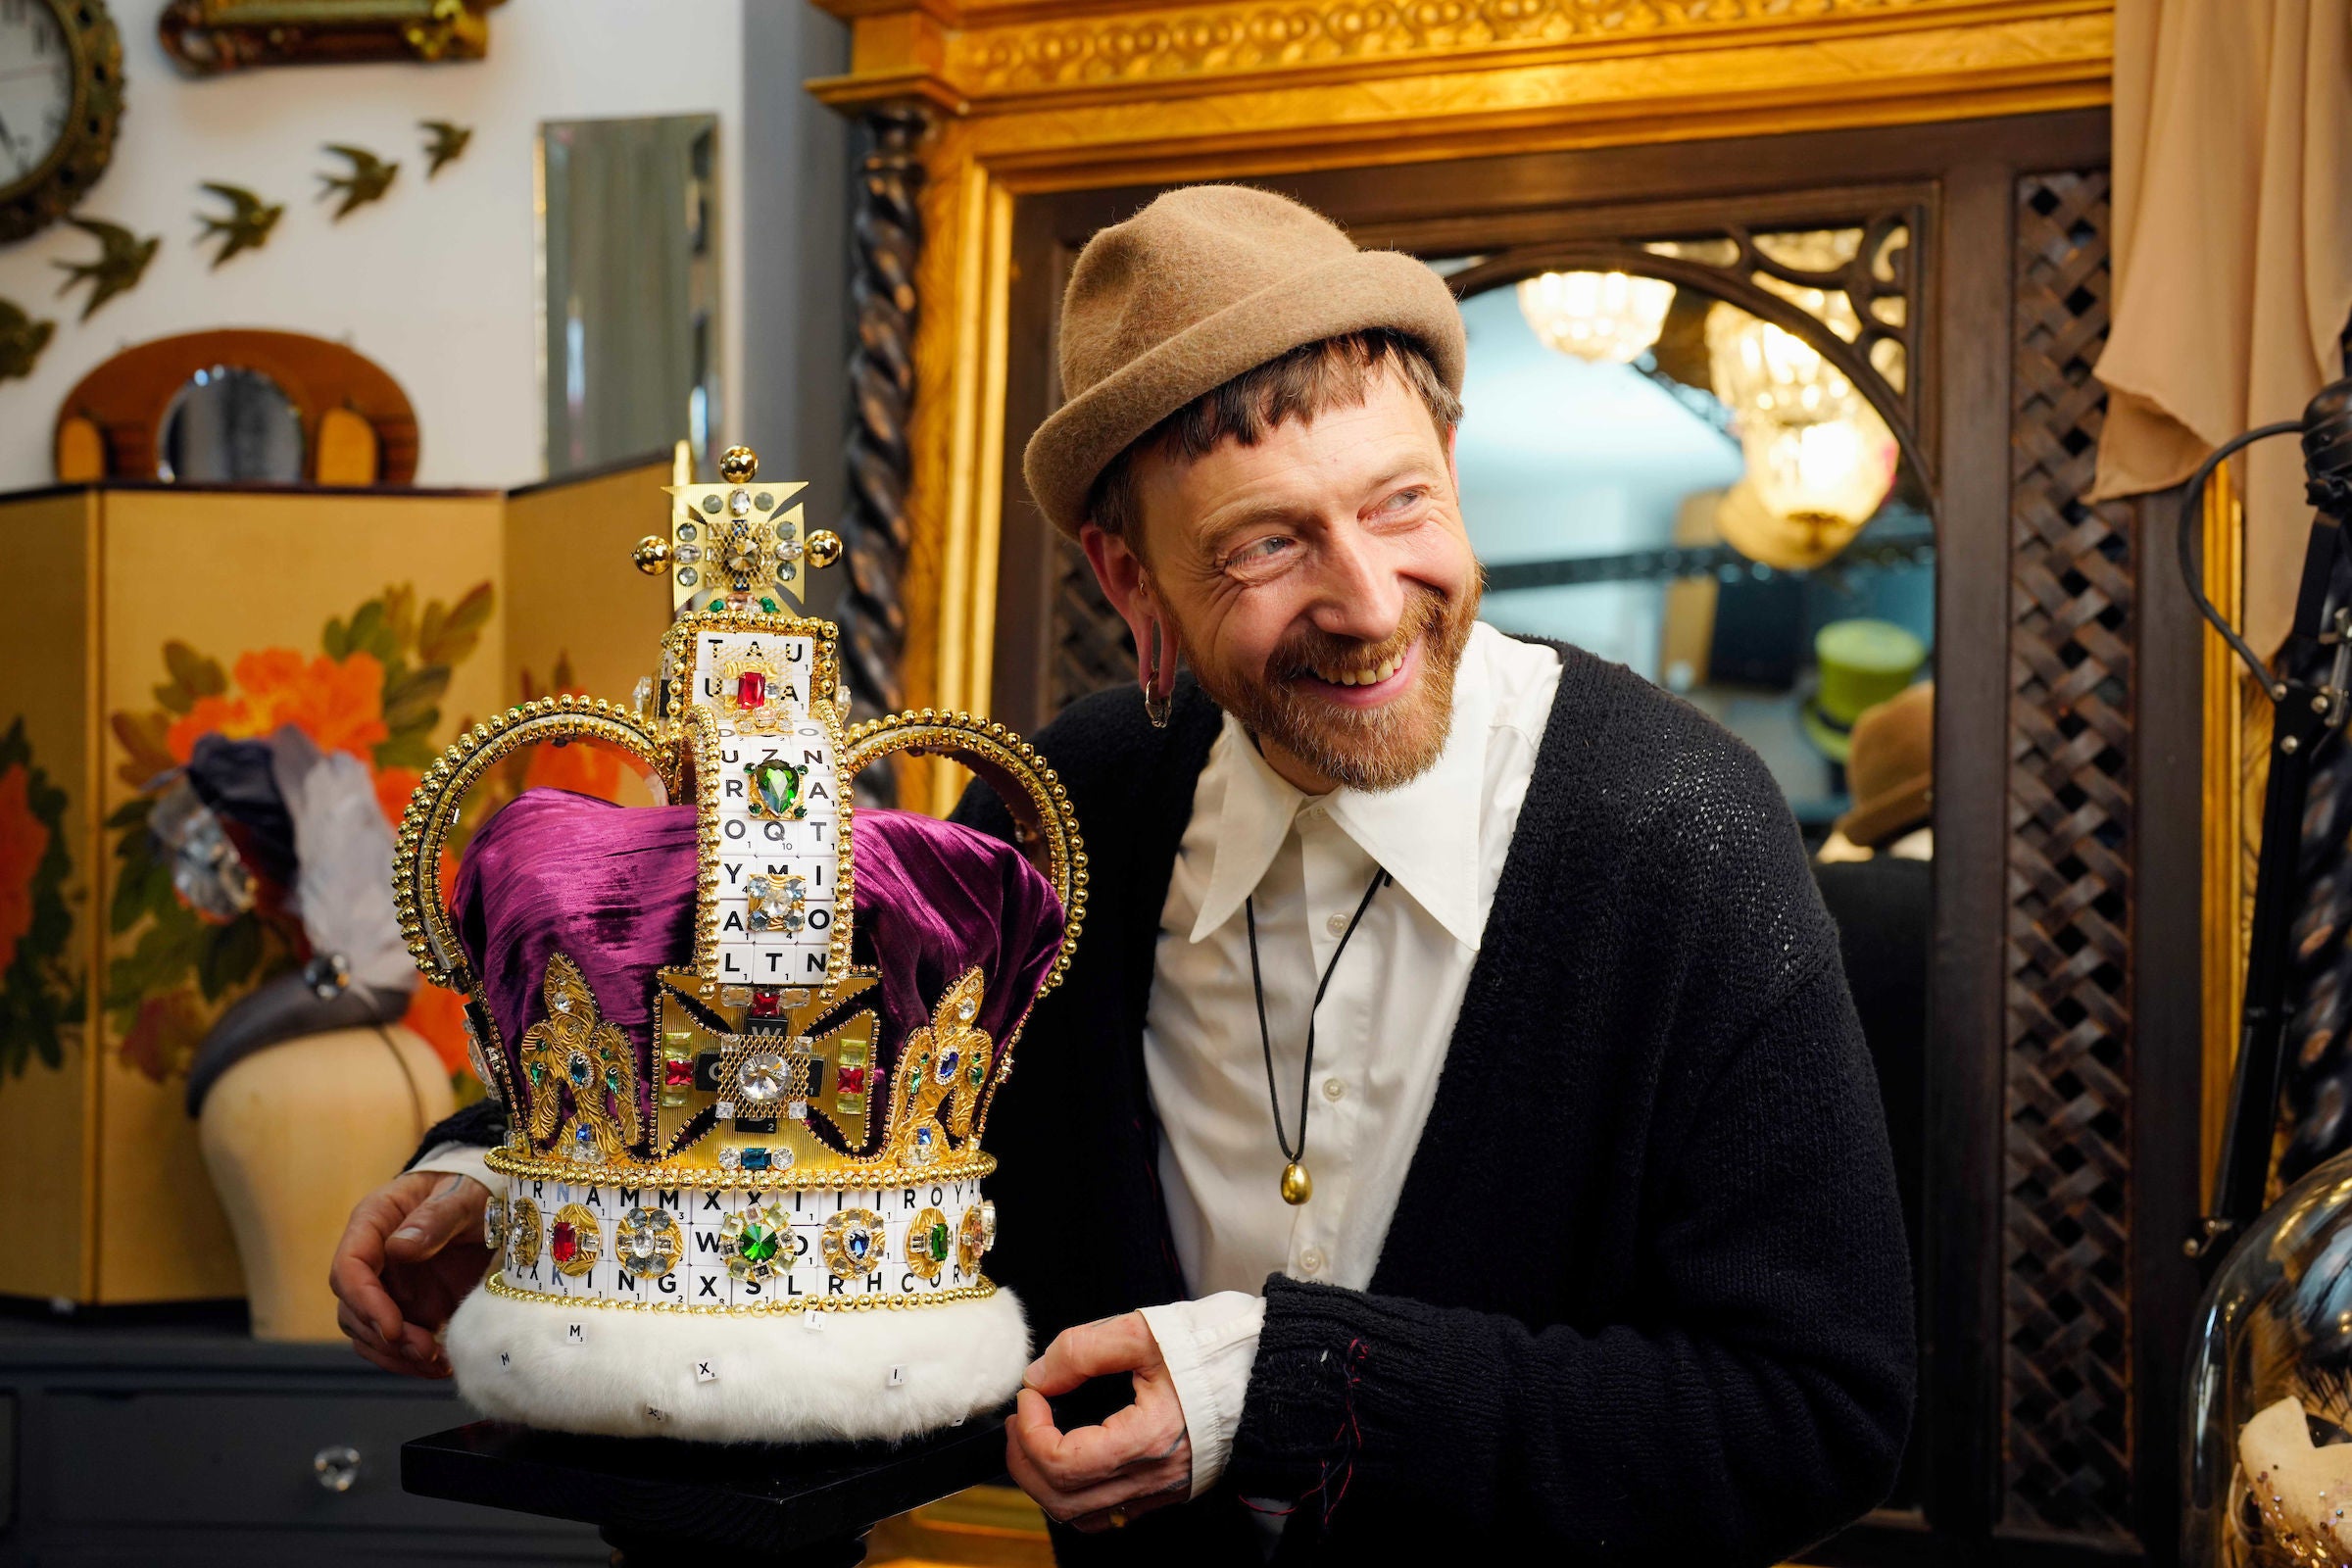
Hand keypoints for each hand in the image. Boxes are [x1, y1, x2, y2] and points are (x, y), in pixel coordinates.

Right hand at [328, 1170, 490, 1377]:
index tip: (393, 1328)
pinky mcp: (407, 1307)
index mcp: (374, 1221)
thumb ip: (435, 1218)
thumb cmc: (471, 1188)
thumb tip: (398, 1248)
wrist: (488, 1201)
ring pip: (367, 1332)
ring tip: (436, 1364)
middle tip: (427, 1350)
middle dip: (385, 1336)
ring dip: (395, 1355)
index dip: (365, 1302)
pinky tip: (441, 1366)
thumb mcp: (463, 1195)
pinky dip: (410, 1360)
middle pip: (352, 1308)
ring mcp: (387, 1286)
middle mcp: (372, 1258)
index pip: (349, 1267)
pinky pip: (392, 1342)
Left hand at [1005, 1312, 1192, 1532]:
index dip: (1031, 1429)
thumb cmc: (1211, 1349)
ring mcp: (1161, 1491)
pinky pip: (1106, 1514)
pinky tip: (1072, 1458)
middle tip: (1023, 1417)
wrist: (1266, 1371)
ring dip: (1046, 1483)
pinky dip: (1075, 1494)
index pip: (1063, 1461)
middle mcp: (1153, 1477)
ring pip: (1080, 1516)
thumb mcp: (1143, 1331)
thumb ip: (1082, 1350)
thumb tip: (1039, 1375)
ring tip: (1037, 1438)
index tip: (1033, 1392)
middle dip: (1025, 1459)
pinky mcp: (1166, 1492)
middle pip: (1062, 1500)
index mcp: (1148, 1438)